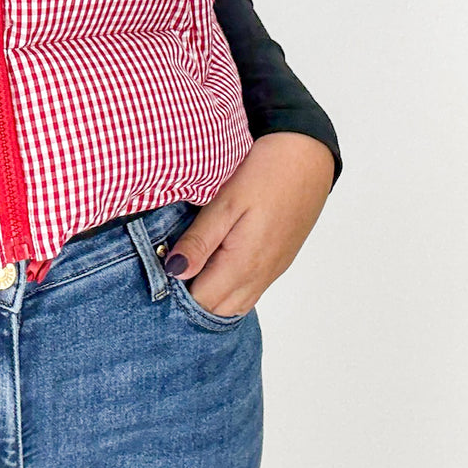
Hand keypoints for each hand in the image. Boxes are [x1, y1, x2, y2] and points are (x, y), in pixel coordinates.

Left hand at [163, 132, 334, 317]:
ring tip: (191, 264)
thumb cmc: (266, 173)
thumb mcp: (226, 202)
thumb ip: (200, 240)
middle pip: (219, 310)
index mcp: (244, 264)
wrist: (307, 156)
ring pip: (236, 304)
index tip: (159, 271)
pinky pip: (250, 289)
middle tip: (170, 268)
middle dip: (192, 299)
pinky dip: (229, 287)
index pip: (202, 302)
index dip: (176, 293)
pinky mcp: (279, 261)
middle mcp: (261, 275)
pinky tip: (216, 261)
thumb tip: (174, 271)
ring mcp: (273, 270)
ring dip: (212, 295)